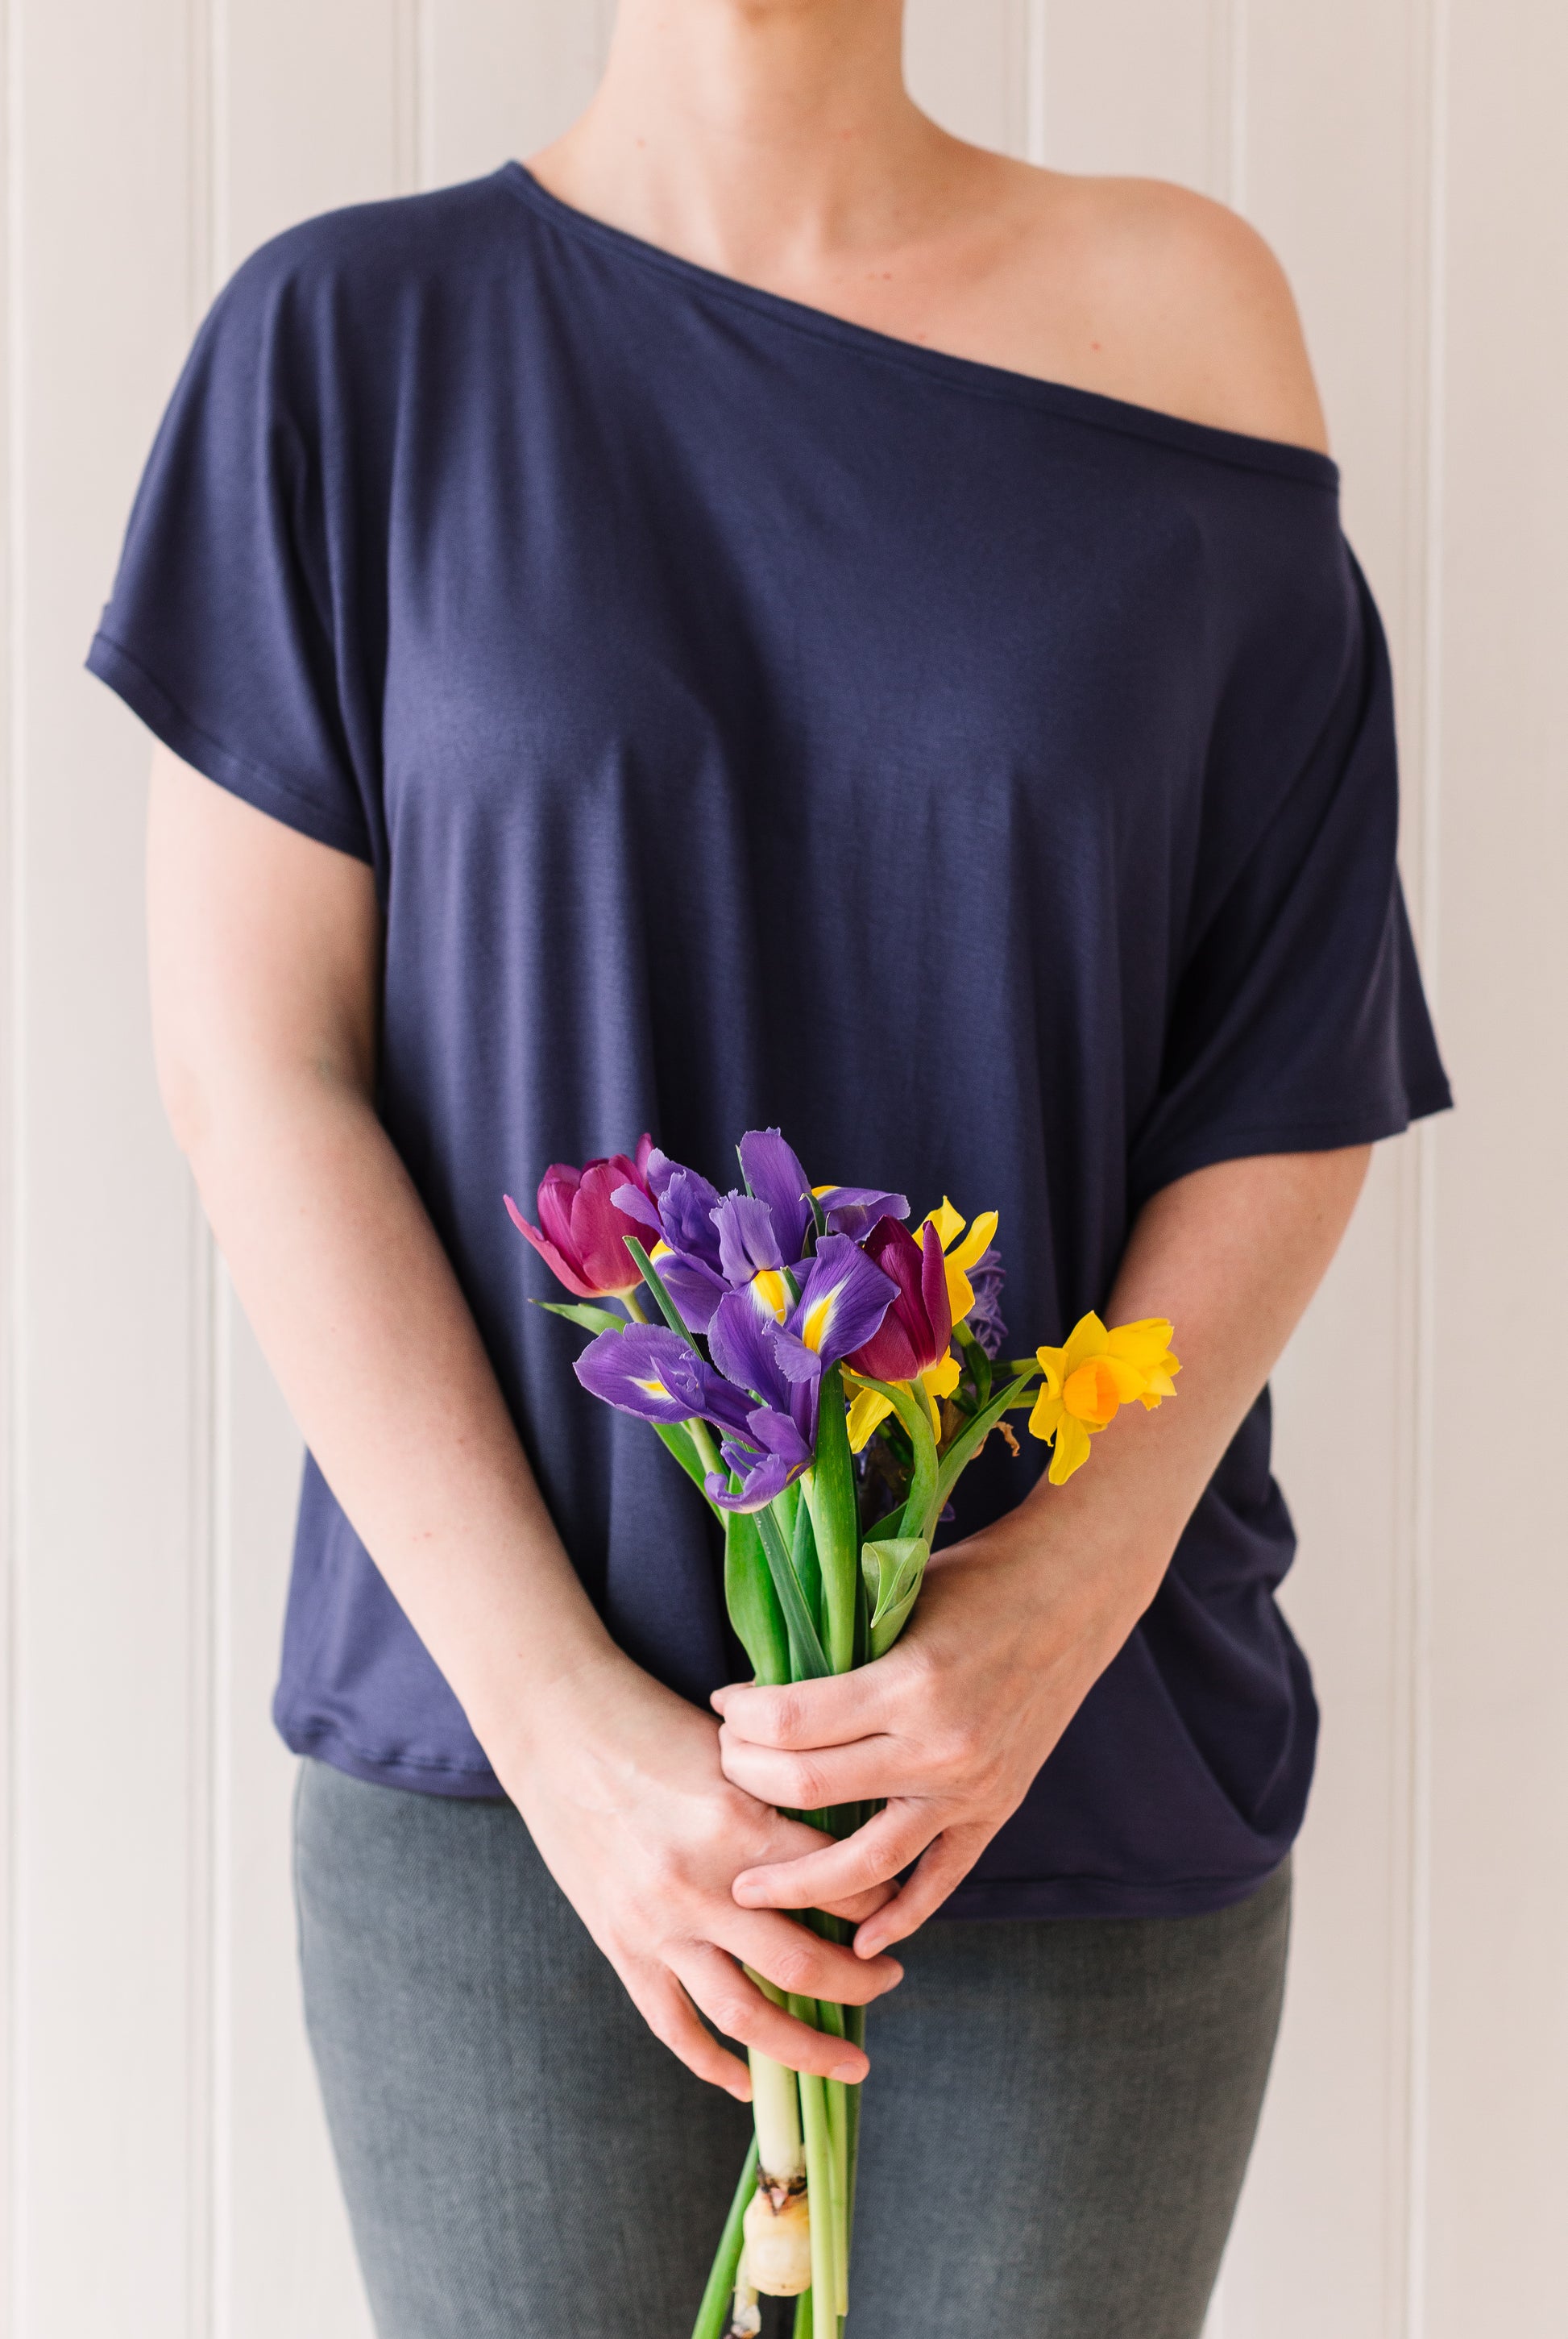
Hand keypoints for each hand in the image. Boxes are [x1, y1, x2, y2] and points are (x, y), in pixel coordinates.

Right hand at [495, 1650, 904, 2097]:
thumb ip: (785, 1797)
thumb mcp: (733, 1748)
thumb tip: (853, 1835)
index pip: (840, 1884)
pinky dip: (712, 2064)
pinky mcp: (620, 1946)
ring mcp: (657, 1926)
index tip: (901, 1908)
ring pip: (746, 2015)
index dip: (884, 1902)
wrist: (556, 1727)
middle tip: (892, 1979)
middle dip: (862, 1981)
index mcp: (740, 1824)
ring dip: (807, 2047)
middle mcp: (701, 1886)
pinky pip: (672, 2026)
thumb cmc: (651, 1722)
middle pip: (804, 1964)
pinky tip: (747, 2085)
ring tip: (850, 2062)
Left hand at [711, 1507, 1160, 1954]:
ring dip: (800, 1880)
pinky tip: (860, 1941)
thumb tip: (760, 1698)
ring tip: (749, 1890)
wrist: (1074, 1592)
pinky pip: (941, 1879)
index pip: (790, 1723)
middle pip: (811, 1789)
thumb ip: (839, 1652)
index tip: (723, 1705)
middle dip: (749, 1779)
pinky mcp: (997, 1808)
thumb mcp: (898, 1597)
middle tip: (725, 1765)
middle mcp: (940, 1745)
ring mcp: (972, 1787)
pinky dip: (900, 1914)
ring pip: (867, 1860)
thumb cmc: (977, 1579)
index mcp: (909, 1682)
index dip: (741, 1717)